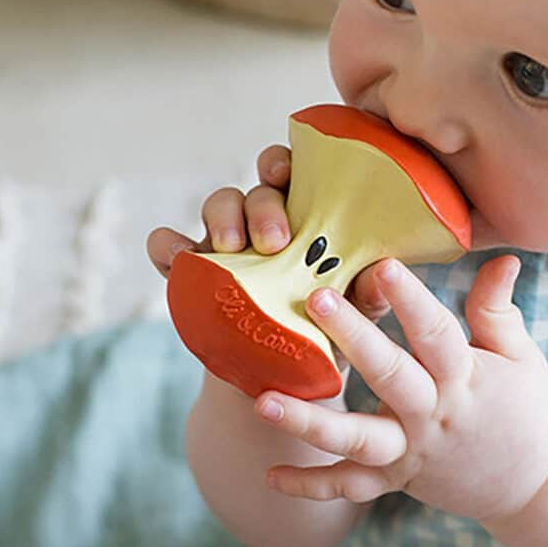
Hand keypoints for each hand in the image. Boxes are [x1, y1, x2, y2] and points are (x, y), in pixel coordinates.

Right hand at [147, 144, 393, 342]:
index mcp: (308, 221)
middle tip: (274, 241)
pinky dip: (168, 245)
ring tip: (231, 249)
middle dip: (263, 206)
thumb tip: (379, 272)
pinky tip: (179, 258)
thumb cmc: (324, 335)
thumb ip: (367, 295)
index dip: (285, 164)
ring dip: (223, 218)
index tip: (286, 175)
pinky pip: (169, 246)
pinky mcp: (193, 272)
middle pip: (258, 190)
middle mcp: (265, 224)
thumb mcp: (352, 318)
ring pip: (218, 205)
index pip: (296, 175)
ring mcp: (227, 245)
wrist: (281, 382)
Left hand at [254, 255, 547, 522]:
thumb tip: (503, 256)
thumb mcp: (520, 355)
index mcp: (465, 379)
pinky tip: (270, 477)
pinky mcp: (396, 480)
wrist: (537, 485)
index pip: (437, 334)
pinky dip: (311, 485)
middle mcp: (434, 416)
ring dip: (310, 423)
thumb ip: (498, 308)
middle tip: (315, 300)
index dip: (411, 301)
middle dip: (354, 338)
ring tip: (263, 402)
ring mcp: (411, 453)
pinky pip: (350, 487)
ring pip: (358, 441)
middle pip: (390, 377)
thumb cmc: (528, 408)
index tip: (384, 266)